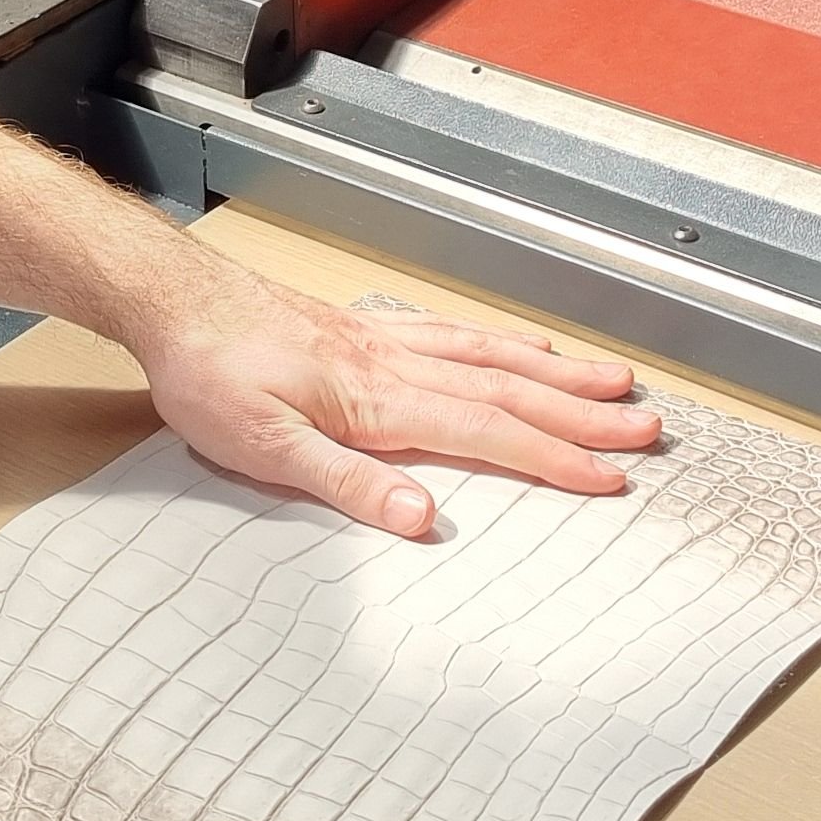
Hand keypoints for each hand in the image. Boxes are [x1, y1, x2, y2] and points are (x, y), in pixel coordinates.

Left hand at [125, 255, 661, 535]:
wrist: (172, 303)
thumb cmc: (207, 374)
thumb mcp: (258, 447)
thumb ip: (343, 482)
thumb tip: (418, 518)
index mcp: (377, 400)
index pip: (485, 433)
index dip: (552, 458)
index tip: (611, 478)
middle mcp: (393, 364)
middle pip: (507, 389)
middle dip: (582, 413)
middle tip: (649, 427)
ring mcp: (382, 342)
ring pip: (489, 355)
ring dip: (556, 373)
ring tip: (613, 381)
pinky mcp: (362, 331)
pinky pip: (452, 333)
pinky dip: (500, 342)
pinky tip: (521, 347)